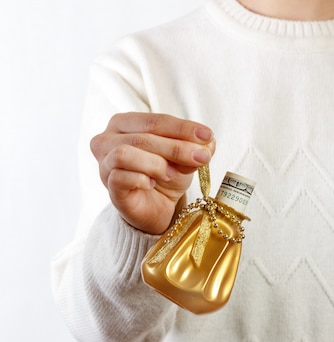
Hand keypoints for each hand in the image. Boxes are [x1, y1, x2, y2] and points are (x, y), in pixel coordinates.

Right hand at [90, 112, 215, 234]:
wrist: (157, 207)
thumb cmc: (166, 174)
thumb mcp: (185, 157)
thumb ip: (195, 147)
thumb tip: (208, 142)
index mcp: (125, 123)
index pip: (155, 120)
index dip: (182, 128)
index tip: (207, 135)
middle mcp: (107, 139)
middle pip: (143, 137)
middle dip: (176, 147)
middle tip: (201, 157)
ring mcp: (104, 164)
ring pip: (125, 153)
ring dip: (156, 163)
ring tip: (172, 173)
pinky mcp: (108, 187)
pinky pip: (120, 177)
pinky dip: (141, 179)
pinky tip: (153, 183)